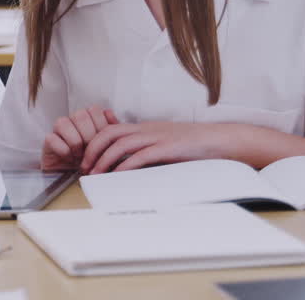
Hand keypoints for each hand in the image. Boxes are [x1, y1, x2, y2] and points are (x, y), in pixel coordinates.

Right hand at [41, 106, 118, 171]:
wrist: (76, 179)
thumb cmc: (92, 160)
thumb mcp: (107, 145)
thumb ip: (110, 128)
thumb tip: (108, 112)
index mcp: (88, 118)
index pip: (94, 109)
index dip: (100, 125)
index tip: (102, 141)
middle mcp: (72, 120)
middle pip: (80, 115)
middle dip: (89, 135)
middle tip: (91, 150)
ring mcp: (58, 129)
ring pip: (64, 123)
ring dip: (75, 142)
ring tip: (80, 155)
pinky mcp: (48, 140)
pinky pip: (53, 139)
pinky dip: (64, 151)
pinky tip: (69, 158)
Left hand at [82, 121, 227, 173]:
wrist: (219, 140)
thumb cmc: (193, 145)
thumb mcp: (163, 142)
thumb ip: (145, 149)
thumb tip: (127, 164)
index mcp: (144, 128)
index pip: (110, 130)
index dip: (94, 143)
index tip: (86, 159)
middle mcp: (147, 130)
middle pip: (110, 134)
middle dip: (93, 150)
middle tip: (85, 168)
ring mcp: (157, 137)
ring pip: (121, 144)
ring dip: (104, 159)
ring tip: (96, 174)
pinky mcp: (168, 148)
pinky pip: (141, 156)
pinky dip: (125, 165)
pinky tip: (117, 176)